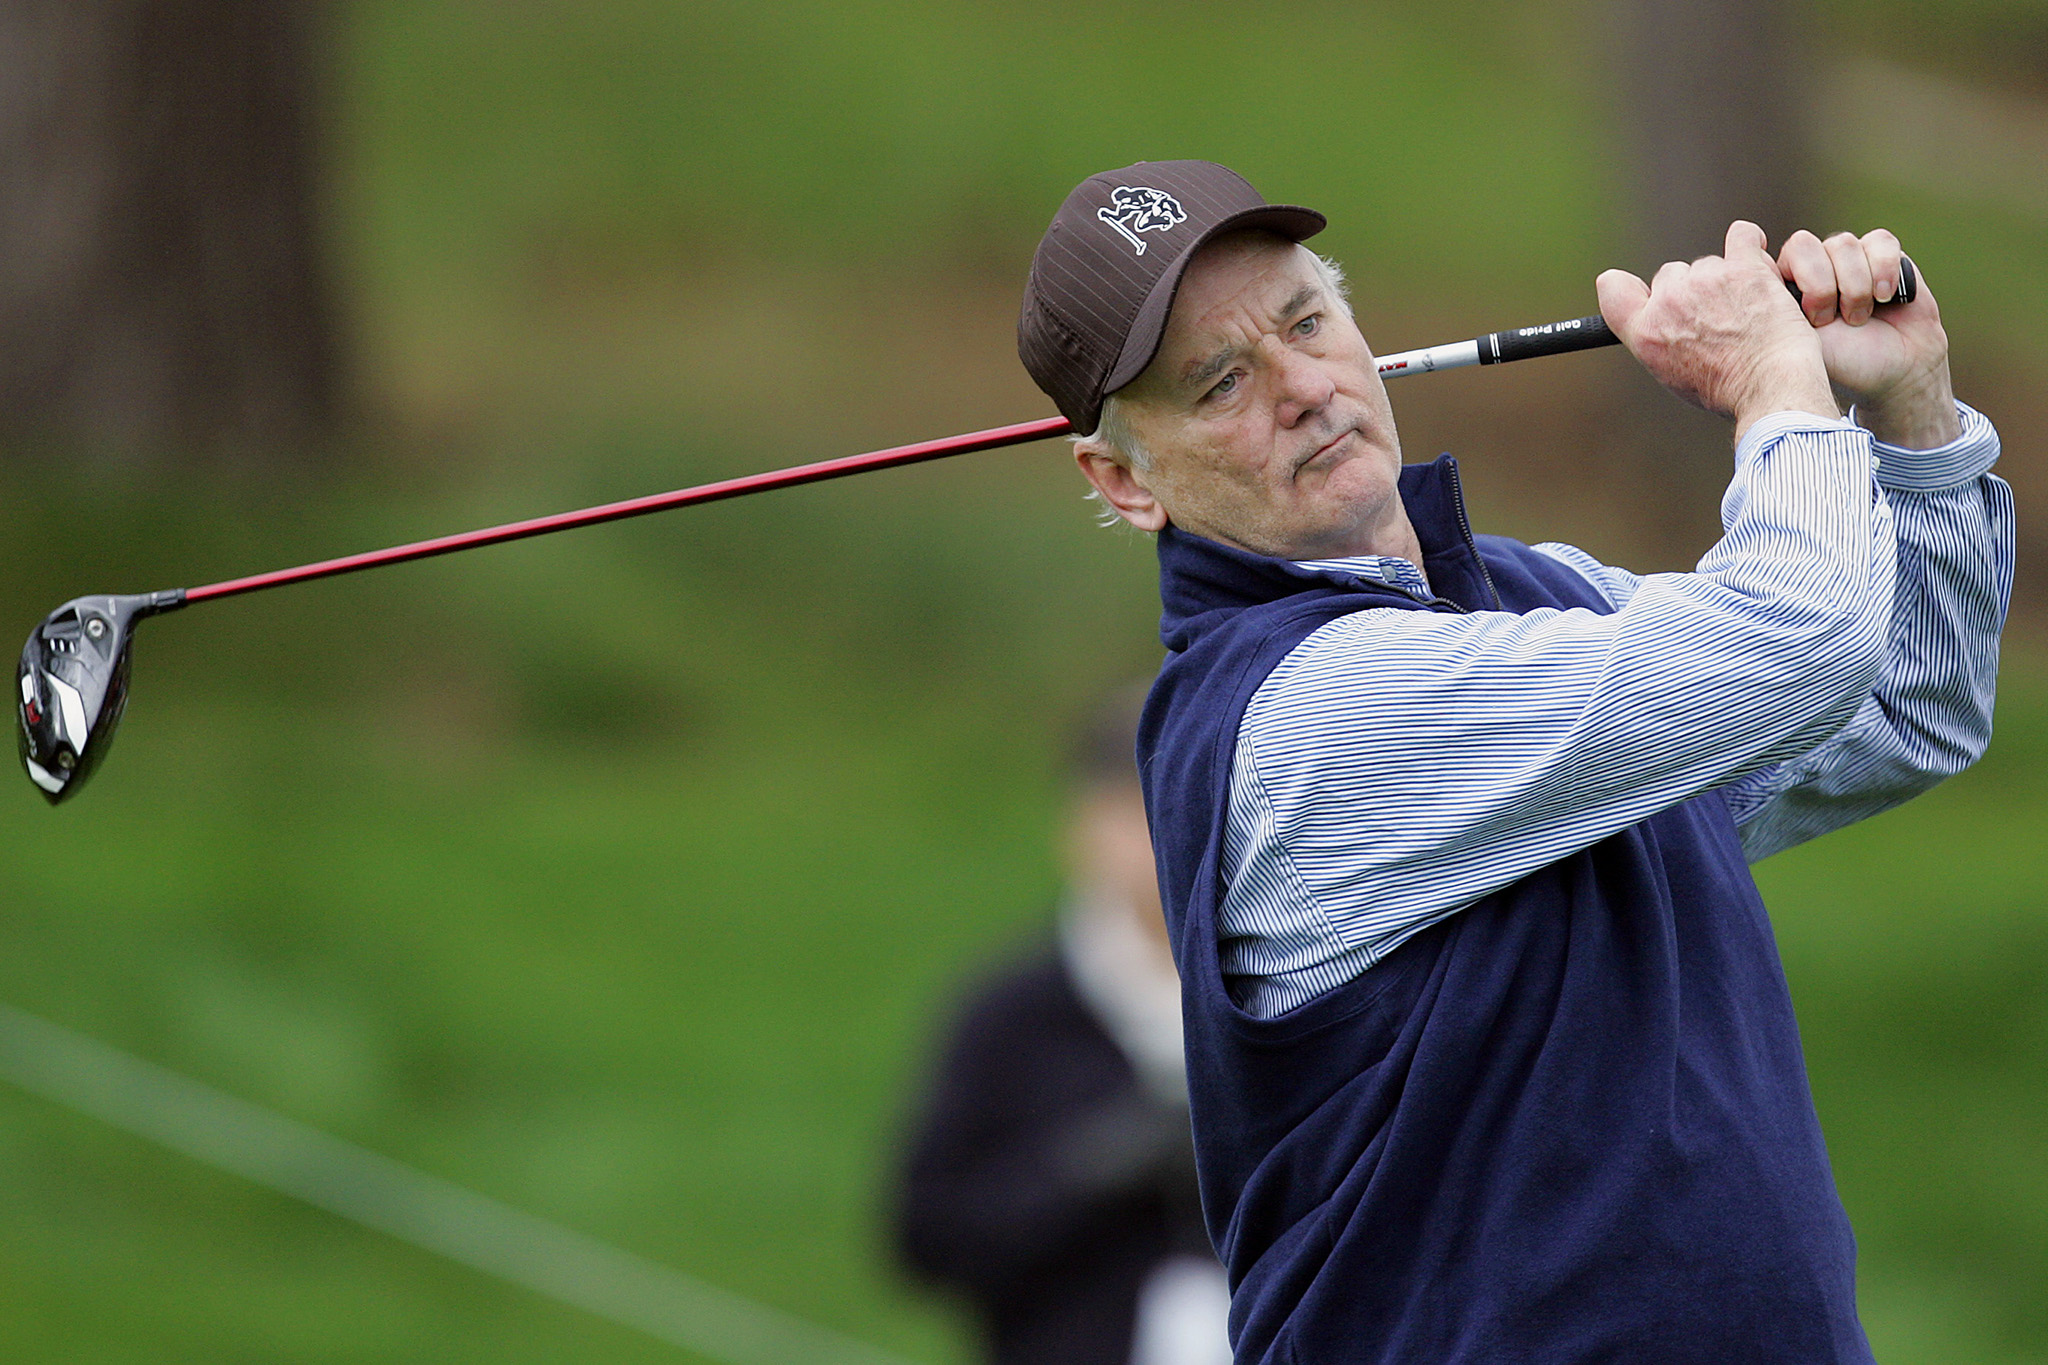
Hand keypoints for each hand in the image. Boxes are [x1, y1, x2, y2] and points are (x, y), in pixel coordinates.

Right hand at [1598, 221, 1838, 442]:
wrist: (1769, 387)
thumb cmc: (1728, 388)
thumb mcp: (1671, 374)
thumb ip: (1654, 341)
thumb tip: (1652, 324)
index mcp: (1645, 331)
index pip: (1614, 289)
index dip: (1629, 286)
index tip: (1650, 292)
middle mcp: (1669, 302)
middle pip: (1673, 275)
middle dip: (1694, 290)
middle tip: (1720, 318)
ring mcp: (1705, 281)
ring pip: (1710, 263)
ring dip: (1728, 277)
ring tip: (1749, 309)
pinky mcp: (1743, 268)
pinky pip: (1743, 236)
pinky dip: (1751, 243)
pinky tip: (1759, 257)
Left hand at [1776, 229, 1958, 448]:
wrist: (1896, 370)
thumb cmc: (1842, 362)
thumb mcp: (1794, 342)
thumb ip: (1771, 310)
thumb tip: (1752, 269)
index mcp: (1781, 286)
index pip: (1764, 258)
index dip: (1791, 282)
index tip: (1808, 318)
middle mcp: (1811, 267)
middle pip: (1802, 244)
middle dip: (1818, 286)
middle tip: (1828, 321)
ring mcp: (1844, 258)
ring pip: (1841, 243)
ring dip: (1853, 287)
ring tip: (1858, 318)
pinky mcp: (1881, 253)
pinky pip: (1879, 241)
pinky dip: (1883, 271)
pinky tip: (1885, 298)